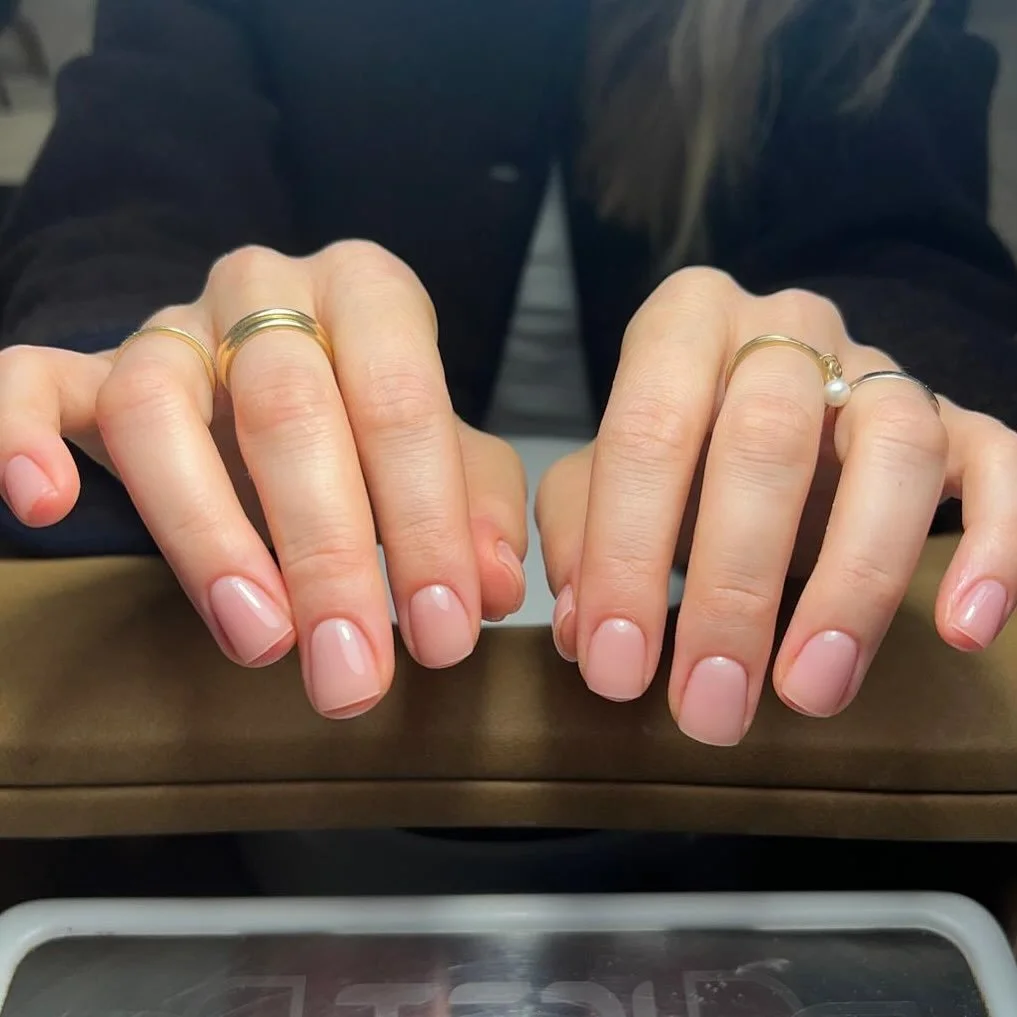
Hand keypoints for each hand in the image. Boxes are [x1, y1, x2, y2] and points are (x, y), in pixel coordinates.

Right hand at [0, 241, 526, 716]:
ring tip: (257, 637)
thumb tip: (488, 588)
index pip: (401, 399)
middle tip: (354, 673)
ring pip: (158, 407)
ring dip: (207, 535)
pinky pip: (29, 379)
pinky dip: (23, 435)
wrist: (290, 382)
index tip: (442, 631)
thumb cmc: (379, 429)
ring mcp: (171, 328)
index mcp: (369, 295)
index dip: (425, 520)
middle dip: (328, 556)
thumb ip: (481, 509)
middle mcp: (266, 294)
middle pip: (287, 408)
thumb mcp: (452, 457)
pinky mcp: (88, 368)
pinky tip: (47, 505)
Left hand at [536, 268, 1016, 744]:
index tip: (619, 667)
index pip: (648, 430)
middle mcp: (786, 331)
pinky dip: (995, 544)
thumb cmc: (671, 456)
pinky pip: (998, 463)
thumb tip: (587, 631)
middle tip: (711, 706)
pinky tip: (962, 627)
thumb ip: (578, 533)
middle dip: (734, 589)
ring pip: (893, 449)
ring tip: (813, 689)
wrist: (763, 413)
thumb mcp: (599, 478)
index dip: (627, 553)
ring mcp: (879, 371)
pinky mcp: (955, 422)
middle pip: (767, 441)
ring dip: (854, 584)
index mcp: (683, 326)